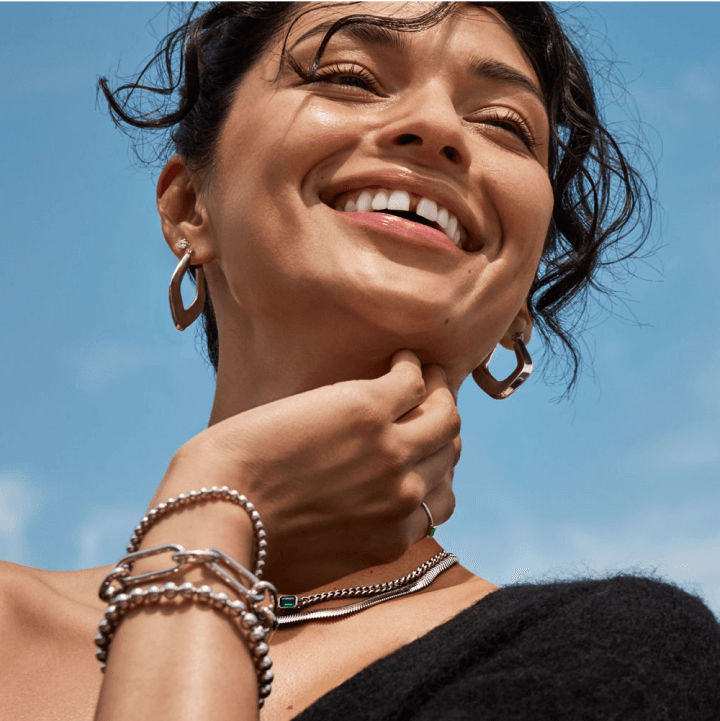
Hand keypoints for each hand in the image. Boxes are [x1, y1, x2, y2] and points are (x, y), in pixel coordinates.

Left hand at [168, 350, 460, 591]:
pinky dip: (411, 365)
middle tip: (430, 401)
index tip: (423, 447)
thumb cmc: (252, 540)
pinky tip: (398, 358)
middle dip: (442, 425)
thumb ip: (355, 541)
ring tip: (422, 372)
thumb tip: (353, 523)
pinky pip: (411, 380)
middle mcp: (404, 495)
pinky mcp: (366, 410)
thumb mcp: (321, 560)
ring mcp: (390, 450)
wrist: (216, 512)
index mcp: (395, 536)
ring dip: (439, 388)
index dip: (437, 468)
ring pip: (445, 413)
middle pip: (448, 451)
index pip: (443, 498)